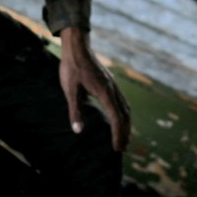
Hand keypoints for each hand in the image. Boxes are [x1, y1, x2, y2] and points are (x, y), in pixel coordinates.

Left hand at [58, 26, 130, 151]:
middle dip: (125, 132)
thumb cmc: (73, 68)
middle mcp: (112, 90)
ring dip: (126, 124)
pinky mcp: (110, 83)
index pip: (116, 118)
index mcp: (105, 93)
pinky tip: (118, 117)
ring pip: (125, 108)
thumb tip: (78, 130)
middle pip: (125, 115)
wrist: (78, 48)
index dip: (118, 134)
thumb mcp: (70, 90)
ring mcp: (113, 86)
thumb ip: (75, 111)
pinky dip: (123, 114)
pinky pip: (121, 101)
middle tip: (122, 147)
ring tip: (124, 136)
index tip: (117, 148)